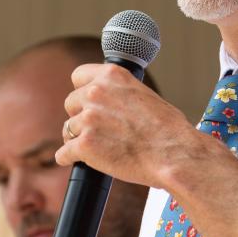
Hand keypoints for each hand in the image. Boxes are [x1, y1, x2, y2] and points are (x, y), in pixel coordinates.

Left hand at [55, 63, 199, 187]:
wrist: (174, 153)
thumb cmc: (168, 128)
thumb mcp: (144, 94)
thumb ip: (120, 93)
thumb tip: (109, 102)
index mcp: (112, 75)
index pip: (79, 75)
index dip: (83, 90)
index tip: (88, 101)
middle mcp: (96, 92)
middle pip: (71, 103)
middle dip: (81, 116)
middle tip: (98, 129)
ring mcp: (88, 119)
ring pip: (68, 129)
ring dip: (78, 138)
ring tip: (98, 148)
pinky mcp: (84, 145)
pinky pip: (64, 153)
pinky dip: (69, 158)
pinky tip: (77, 161)